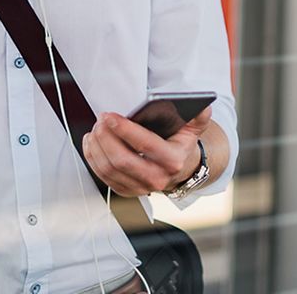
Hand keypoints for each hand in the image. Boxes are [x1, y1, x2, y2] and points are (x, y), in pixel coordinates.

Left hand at [82, 106, 211, 196]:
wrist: (179, 168)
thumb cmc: (180, 144)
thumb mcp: (193, 127)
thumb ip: (199, 116)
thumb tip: (203, 105)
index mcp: (172, 160)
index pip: (145, 145)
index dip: (125, 130)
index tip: (111, 116)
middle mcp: (156, 178)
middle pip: (122, 160)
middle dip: (106, 138)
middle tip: (100, 120)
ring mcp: (140, 187)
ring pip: (109, 169)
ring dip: (97, 147)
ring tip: (96, 129)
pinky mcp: (126, 190)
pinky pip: (104, 176)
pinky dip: (93, 158)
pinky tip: (92, 143)